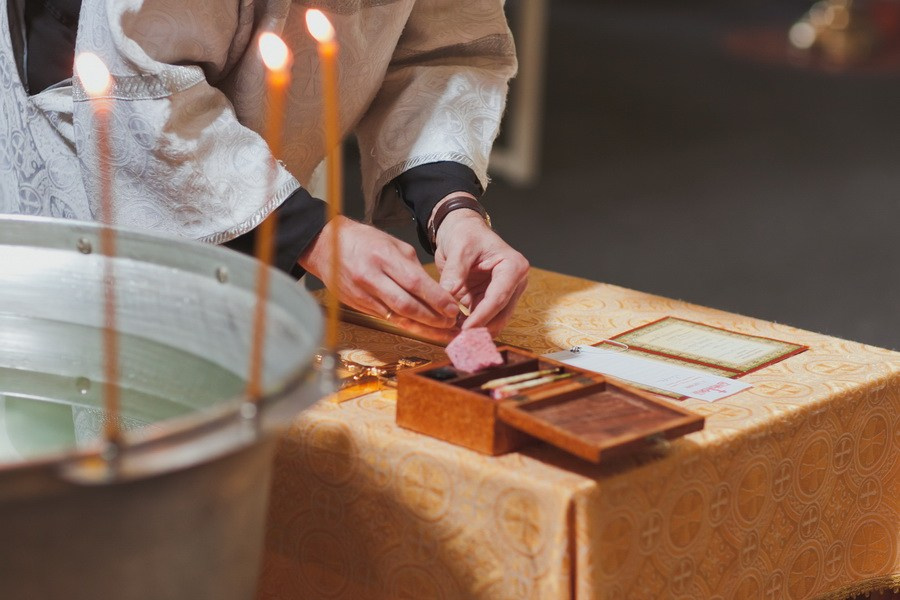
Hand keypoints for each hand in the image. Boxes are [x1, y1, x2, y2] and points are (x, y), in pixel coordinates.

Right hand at [298, 216, 458, 329]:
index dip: (436, 299)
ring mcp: (362, 294)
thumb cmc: (363, 241)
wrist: (326, 246)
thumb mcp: (393, 244)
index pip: (415, 282)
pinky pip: (387, 319)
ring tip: (443, 333)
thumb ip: (413, 267)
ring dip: (423, 328)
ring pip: (397, 317)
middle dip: (433, 318)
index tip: (453, 309)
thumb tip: (435, 290)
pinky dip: (406, 326)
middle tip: (452, 324)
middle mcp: (371, 278)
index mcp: (382, 257)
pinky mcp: (358, 306)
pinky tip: (421, 330)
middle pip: (407, 305)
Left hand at [434, 209, 528, 335]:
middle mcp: (514, 283)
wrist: (462, 231)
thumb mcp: (460, 247)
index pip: (499, 297)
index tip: (465, 330)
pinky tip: (453, 332)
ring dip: (475, 331)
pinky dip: (469, 327)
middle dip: (481, 329)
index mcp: (513, 267)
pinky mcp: (489, 300)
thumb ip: (456, 271)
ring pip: (494, 321)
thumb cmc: (465, 234)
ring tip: (454, 339)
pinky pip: (482, 319)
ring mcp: (504, 293)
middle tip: (459, 341)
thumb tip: (448, 293)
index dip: (482, 316)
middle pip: (501, 314)